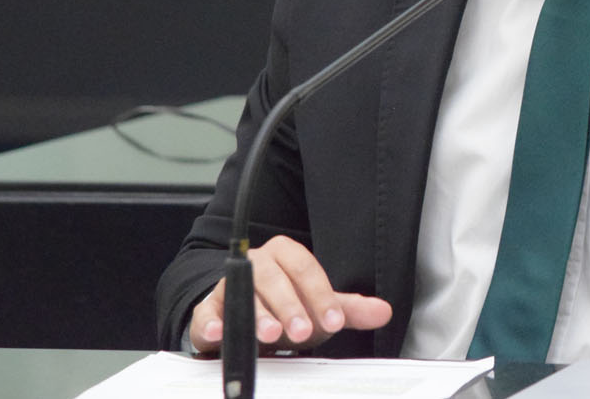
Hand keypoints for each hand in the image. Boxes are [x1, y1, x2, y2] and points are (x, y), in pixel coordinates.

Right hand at [187, 235, 392, 353]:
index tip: (334, 321)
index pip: (306, 269)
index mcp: (285, 255)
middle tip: (302, 331)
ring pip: (242, 293)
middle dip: (289, 306)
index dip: (320, 295)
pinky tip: (220, 333)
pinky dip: (211, 322)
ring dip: (257, 314)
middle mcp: (257, 264)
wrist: (241, 309)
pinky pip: (206, 311)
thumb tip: (383, 312)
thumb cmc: (283, 305)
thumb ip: (346, 309)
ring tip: (270, 334)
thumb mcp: (316, 306)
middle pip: (274, 279)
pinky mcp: (208, 307)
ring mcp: (230, 284)